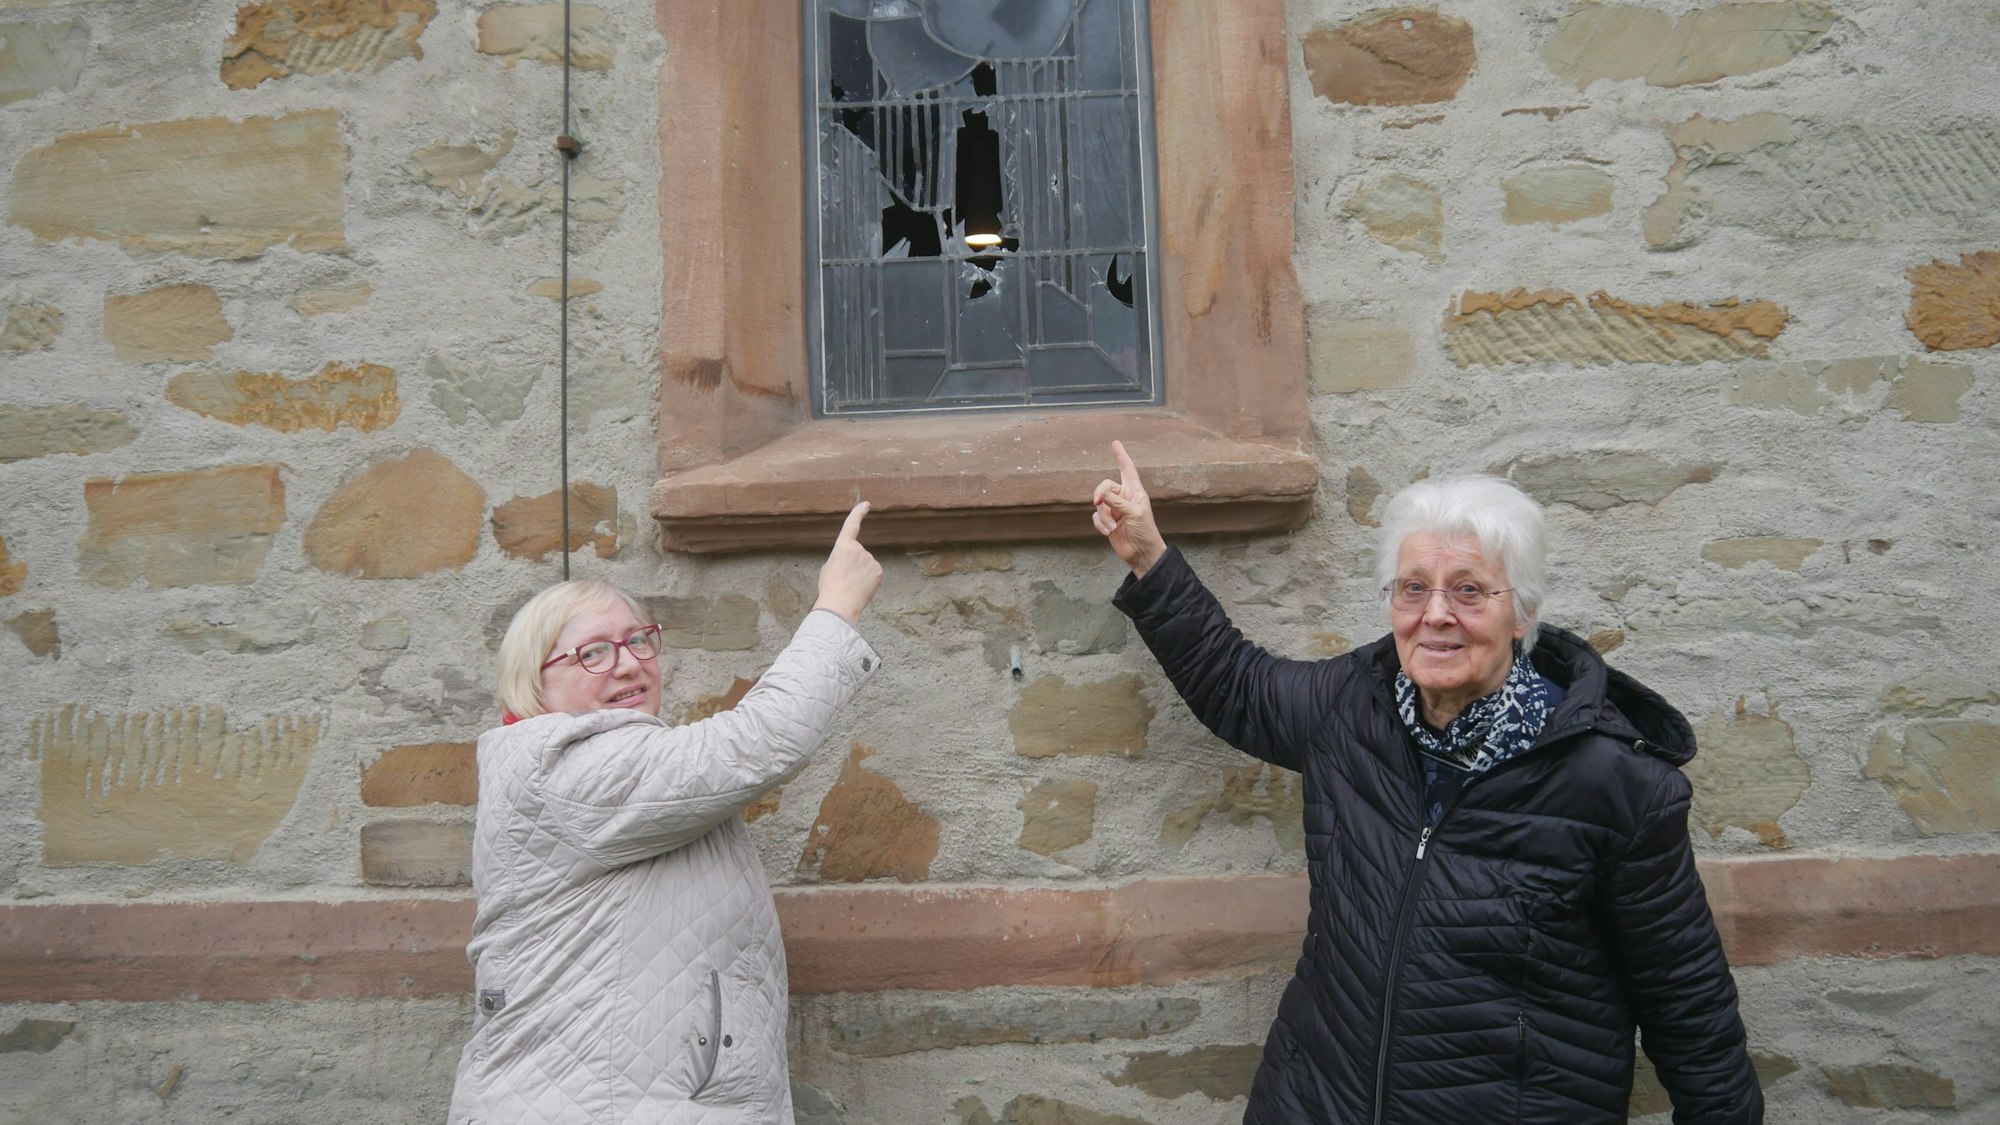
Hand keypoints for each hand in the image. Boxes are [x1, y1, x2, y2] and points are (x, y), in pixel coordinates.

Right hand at [813, 501, 881, 623]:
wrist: (840, 604)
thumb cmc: (829, 586)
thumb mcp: (829, 567)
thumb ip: (841, 558)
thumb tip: (850, 562)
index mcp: (843, 546)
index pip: (851, 525)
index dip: (858, 513)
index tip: (866, 504)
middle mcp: (859, 549)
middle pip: (857, 554)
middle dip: (853, 565)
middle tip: (844, 579)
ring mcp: (871, 560)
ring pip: (866, 565)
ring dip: (860, 574)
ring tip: (850, 585)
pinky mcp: (878, 571)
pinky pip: (873, 574)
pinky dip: (868, 580)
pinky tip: (860, 589)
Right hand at [1092, 441, 1164, 576]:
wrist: (1141, 552)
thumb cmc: (1145, 531)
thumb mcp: (1134, 513)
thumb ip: (1117, 501)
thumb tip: (1100, 494)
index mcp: (1134, 491)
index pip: (1127, 469)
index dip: (1121, 456)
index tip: (1115, 443)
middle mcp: (1124, 498)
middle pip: (1105, 486)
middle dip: (1100, 494)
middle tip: (1098, 502)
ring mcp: (1115, 510)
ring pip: (1099, 504)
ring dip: (1104, 517)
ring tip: (1112, 527)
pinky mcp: (1107, 522)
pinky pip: (1096, 517)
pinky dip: (1101, 525)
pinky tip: (1109, 532)